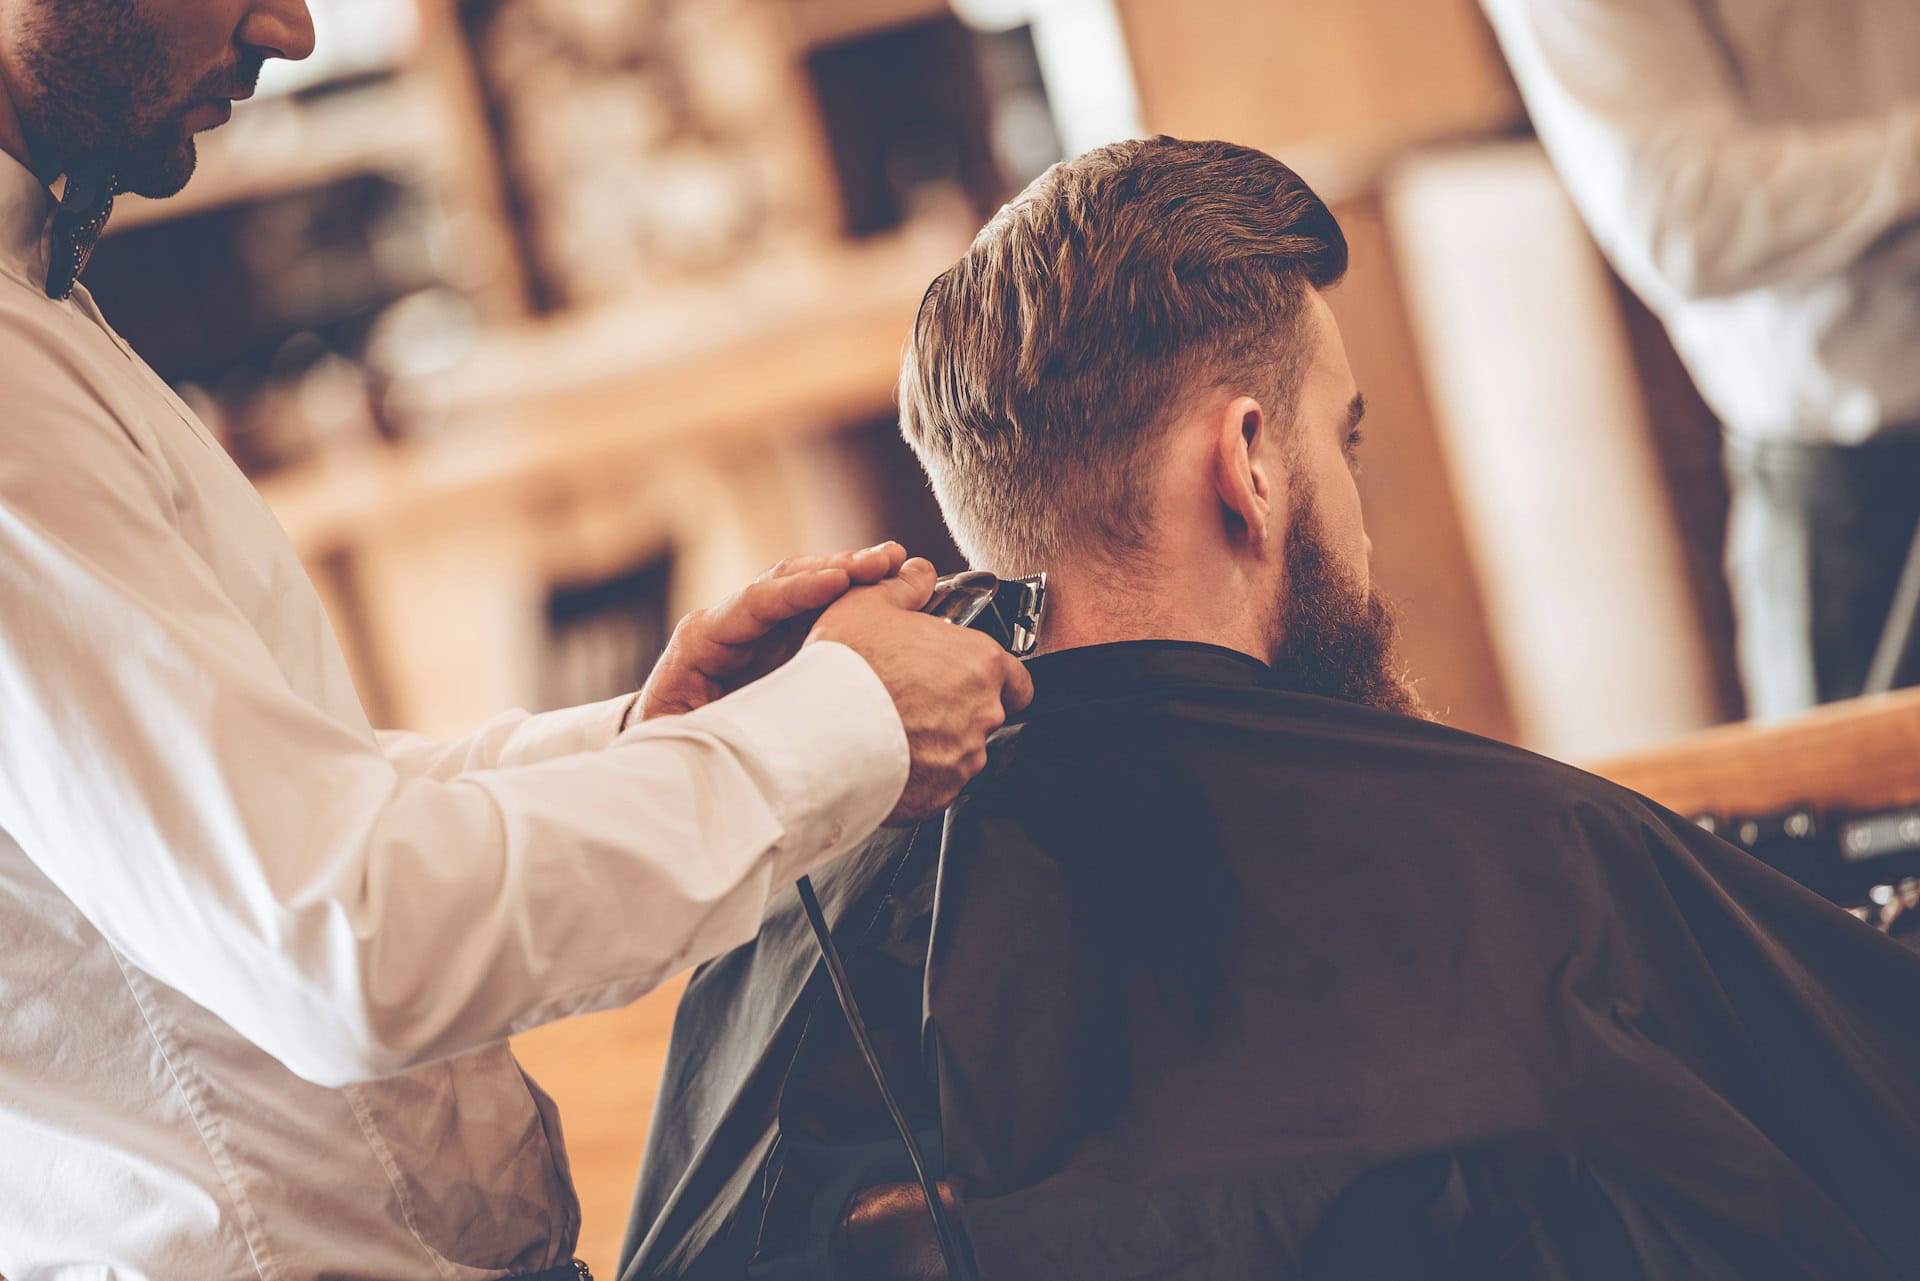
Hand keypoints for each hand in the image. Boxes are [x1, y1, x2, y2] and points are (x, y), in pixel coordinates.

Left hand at [636, 543, 907, 720]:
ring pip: (809, 585)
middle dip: (836, 566)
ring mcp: (762, 626)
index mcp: (703, 638)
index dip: (797, 590)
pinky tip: (889, 584)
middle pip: (787, 580)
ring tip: (894, 562)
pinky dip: (855, 594)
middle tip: (882, 561)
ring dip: (852, 571)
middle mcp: (733, 621)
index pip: (754, 602)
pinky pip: (821, 607)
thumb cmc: (674, 739)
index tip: (838, 581)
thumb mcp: (675, 734)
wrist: (676, 741)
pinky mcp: (785, 638)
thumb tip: (711, 729)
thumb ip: (691, 726)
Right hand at [807, 559, 1034, 823]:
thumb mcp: (868, 603)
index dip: (993, 678)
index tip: (964, 677)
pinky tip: (886, 755)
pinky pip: (938, 784)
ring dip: (936, 743)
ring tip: (892, 728)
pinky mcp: (941, 794)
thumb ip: (904, 586)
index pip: (1017, 679)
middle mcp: (983, 712)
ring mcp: (964, 758)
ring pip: (961, 752)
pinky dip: (919, 774)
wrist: (817, 735)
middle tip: (912, 698)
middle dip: (955, 709)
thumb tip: (918, 573)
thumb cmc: (847, 668)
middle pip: (985, 714)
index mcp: (980, 663)